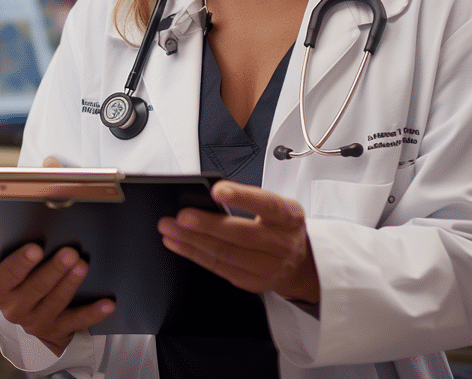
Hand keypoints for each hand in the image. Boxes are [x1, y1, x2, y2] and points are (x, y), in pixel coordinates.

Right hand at [0, 155, 113, 354]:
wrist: (27, 306)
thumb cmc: (24, 264)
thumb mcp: (21, 236)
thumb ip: (33, 196)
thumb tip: (52, 163)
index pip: (5, 274)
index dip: (19, 263)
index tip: (35, 248)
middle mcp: (12, 306)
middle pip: (33, 289)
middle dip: (52, 271)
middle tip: (71, 252)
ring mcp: (34, 320)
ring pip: (55, 303)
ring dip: (70, 285)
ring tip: (83, 265)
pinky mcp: (56, 330)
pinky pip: (76, 323)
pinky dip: (92, 313)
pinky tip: (108, 302)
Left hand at [156, 180, 319, 303]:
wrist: (301, 264)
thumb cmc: (282, 228)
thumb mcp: (278, 207)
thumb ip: (251, 199)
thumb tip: (210, 194)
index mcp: (288, 217)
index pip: (267, 204)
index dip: (242, 197)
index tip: (217, 190)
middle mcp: (280, 244)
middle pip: (241, 235)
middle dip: (207, 225)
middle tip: (181, 216)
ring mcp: (267, 267)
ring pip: (225, 254)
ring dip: (192, 241)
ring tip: (169, 229)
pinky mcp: (251, 282)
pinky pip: (218, 268)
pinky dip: (194, 255)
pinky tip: (178, 244)